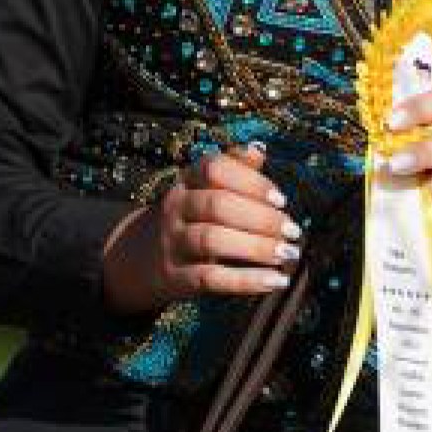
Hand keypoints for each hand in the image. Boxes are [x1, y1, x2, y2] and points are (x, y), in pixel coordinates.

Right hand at [99, 141, 303, 317]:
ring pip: (211, 240)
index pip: (214, 168)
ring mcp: (173, 242)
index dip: (250, 181)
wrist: (139, 259)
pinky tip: (275, 281)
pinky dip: (245, 281)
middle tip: (292, 231)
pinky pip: (210, 278)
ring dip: (255, 247)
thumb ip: (232, 170)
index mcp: (187, 181)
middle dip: (260, 217)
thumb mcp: (202, 190)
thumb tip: (258, 150)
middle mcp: (177, 207)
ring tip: (287, 254)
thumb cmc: (188, 219)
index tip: (281, 199)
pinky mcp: (176, 277)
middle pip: (216, 205)